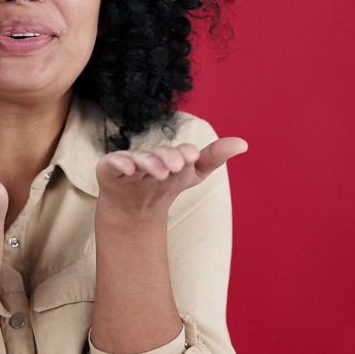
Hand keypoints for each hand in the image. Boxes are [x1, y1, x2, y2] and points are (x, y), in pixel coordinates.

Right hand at [96, 137, 246, 219]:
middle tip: (177, 166)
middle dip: (168, 158)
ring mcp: (129, 162)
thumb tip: (244, 143)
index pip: (178, 152)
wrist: (133, 210)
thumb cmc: (165, 185)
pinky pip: (113, 163)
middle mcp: (150, 155)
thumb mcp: (193, 174)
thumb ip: (215, 157)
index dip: (184, 153)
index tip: (192, 156)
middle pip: (159, 154)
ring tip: (161, 172)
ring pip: (140, 159)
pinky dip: (120, 163)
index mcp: (170, 154)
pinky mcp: (109, 169)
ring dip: (150, 163)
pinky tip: (129, 168)